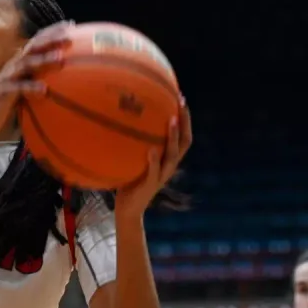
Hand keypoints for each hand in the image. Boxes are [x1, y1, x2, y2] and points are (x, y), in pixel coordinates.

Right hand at [0, 21, 72, 135]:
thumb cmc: (6, 101)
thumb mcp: (25, 87)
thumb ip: (39, 79)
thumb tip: (65, 79)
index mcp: (21, 61)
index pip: (38, 41)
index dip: (52, 31)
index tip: (71, 24)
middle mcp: (15, 64)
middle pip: (34, 46)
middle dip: (52, 39)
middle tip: (71, 37)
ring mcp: (8, 76)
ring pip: (27, 63)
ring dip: (44, 59)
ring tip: (61, 59)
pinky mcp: (3, 91)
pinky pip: (18, 88)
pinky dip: (31, 87)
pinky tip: (44, 90)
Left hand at [115, 97, 191, 215]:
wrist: (128, 209)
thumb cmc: (129, 181)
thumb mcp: (134, 160)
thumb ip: (134, 144)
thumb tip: (121, 121)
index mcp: (168, 159)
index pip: (183, 136)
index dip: (185, 118)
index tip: (181, 97)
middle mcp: (169, 166)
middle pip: (185, 142)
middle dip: (185, 122)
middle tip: (181, 102)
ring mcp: (161, 176)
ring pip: (173, 156)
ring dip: (173, 137)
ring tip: (171, 121)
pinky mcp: (150, 185)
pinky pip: (154, 172)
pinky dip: (154, 160)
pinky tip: (151, 150)